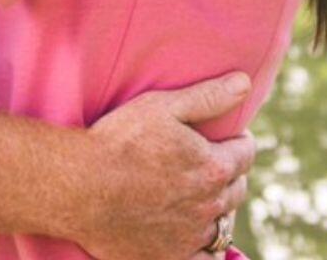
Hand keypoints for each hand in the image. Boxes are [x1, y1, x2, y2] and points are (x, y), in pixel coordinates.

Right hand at [76, 73, 254, 259]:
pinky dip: (207, 250)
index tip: (232, 136)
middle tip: (214, 161)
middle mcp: (209, 206)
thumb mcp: (162, 106)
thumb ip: (208, 97)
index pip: (245, 154)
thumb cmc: (119, 141)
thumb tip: (244, 83)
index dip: (240, 141)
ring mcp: (191, 237)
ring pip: (223, 224)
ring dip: (219, 207)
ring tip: (204, 194)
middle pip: (237, 189)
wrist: (80, 186)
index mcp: (213, 167)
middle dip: (231, 172)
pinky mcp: (171, 259)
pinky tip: (196, 237)